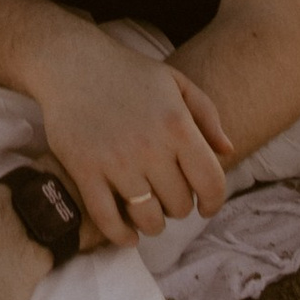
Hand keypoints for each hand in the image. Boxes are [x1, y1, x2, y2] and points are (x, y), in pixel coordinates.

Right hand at [22, 20, 230, 245]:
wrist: (71, 63)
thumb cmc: (128, 72)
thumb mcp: (176, 82)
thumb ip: (207, 115)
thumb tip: (228, 151)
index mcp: (177, 125)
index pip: (211, 183)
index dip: (214, 202)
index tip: (206, 206)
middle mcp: (150, 147)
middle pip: (179, 204)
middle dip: (178, 206)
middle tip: (168, 197)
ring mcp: (115, 161)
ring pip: (148, 218)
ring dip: (153, 223)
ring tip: (150, 214)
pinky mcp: (84, 170)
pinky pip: (108, 219)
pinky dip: (121, 235)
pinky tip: (128, 235)